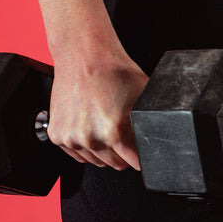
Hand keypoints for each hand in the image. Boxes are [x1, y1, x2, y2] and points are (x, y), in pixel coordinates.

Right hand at [46, 48, 148, 170]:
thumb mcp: (145, 97)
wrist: (84, 56)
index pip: (136, 164)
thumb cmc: (114, 73)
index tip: (142, 151)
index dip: (143, 158)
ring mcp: (72, 138)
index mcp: (114, 132)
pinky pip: (77, 154)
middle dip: (124, 153)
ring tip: (106, 126)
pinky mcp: (57, 136)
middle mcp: (90, 138)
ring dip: (104, 150)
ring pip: (96, 161)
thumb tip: (165, 137)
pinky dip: (85, 146)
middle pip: (116, 165)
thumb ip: (153, 123)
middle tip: (124, 132)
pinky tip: (92, 126)